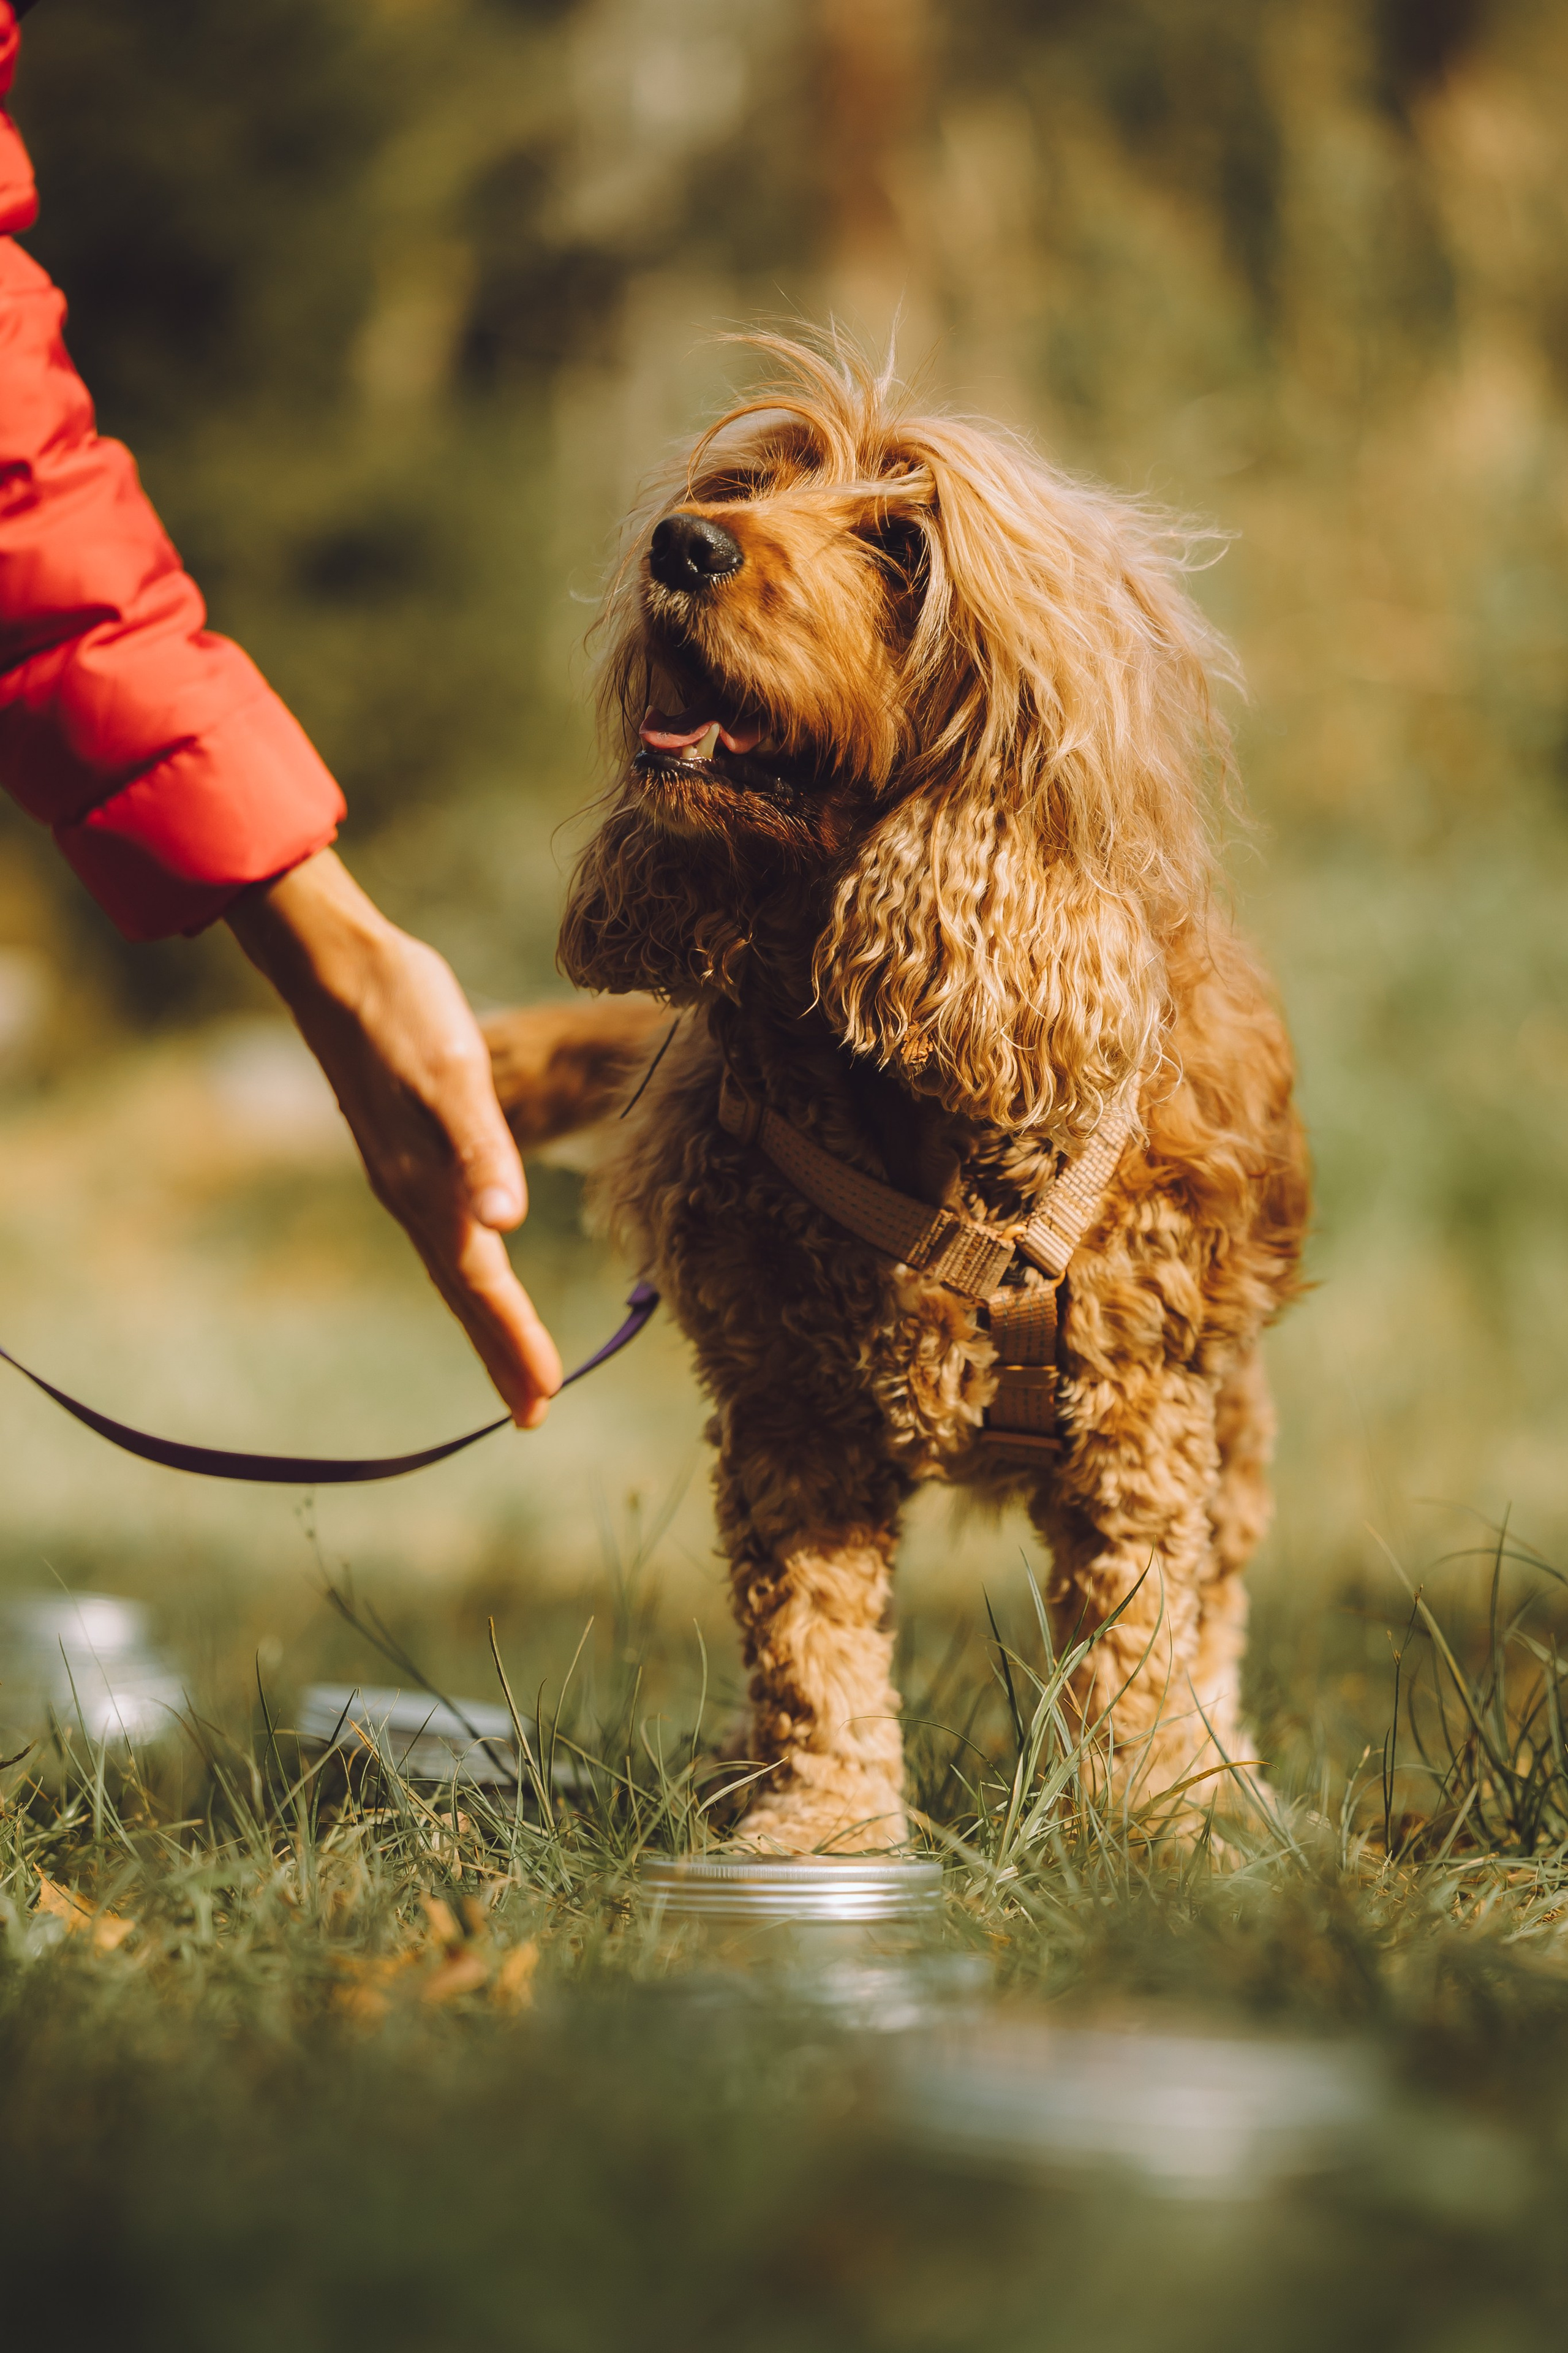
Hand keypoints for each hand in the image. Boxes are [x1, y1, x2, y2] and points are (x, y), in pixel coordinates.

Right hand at [226, 849, 562, 1426]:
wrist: (340, 966)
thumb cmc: (405, 1013)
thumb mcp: (456, 1073)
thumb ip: (482, 1150)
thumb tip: (505, 1224)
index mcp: (429, 1188)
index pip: (482, 1284)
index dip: (513, 1342)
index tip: (543, 1399)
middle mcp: (413, 1196)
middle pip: (465, 1292)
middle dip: (500, 1354)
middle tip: (531, 1413)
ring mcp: (403, 1178)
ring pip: (453, 1268)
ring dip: (485, 1321)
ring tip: (513, 1366)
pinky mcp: (404, 1152)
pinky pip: (443, 1236)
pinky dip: (470, 1271)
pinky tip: (478, 1265)